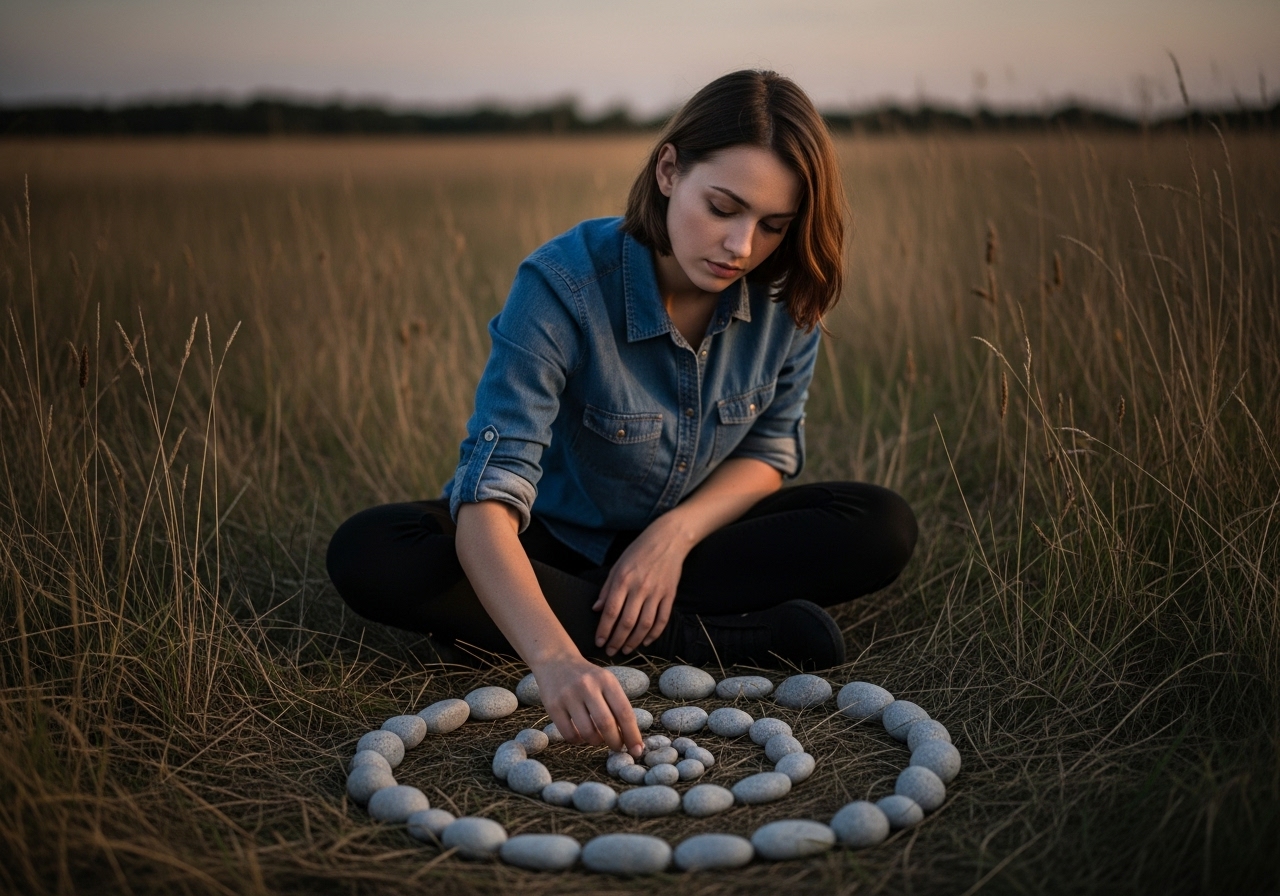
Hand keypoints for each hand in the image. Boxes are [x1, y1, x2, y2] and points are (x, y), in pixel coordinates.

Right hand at [532, 655, 643, 755]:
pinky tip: (581, 735)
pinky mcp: (552, 706)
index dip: (632, 734)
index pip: (624, 712)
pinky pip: (569, 735)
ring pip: (588, 732)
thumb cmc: (588, 677)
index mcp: (606, 680)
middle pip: (606, 724)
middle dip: (615, 742)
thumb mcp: (606, 682)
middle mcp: (587, 686)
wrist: (556, 661)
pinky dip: (579, 741)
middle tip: (618, 747)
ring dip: (597, 742)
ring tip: (598, 738)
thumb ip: (617, 706)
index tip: (637, 750)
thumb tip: (631, 739)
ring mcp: (568, 696)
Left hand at [592, 520, 689, 655]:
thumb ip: (607, 589)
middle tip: (610, 652)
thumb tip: (596, 609)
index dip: (604, 630)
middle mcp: (640, 588)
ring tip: (626, 650)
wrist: (668, 539)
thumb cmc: (638, 552)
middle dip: (617, 640)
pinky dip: (654, 634)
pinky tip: (645, 641)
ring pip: (645, 624)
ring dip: (634, 641)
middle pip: (627, 622)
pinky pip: (662, 619)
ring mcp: (656, 592)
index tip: (598, 642)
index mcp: (623, 580)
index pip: (611, 611)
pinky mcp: (670, 595)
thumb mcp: (617, 566)